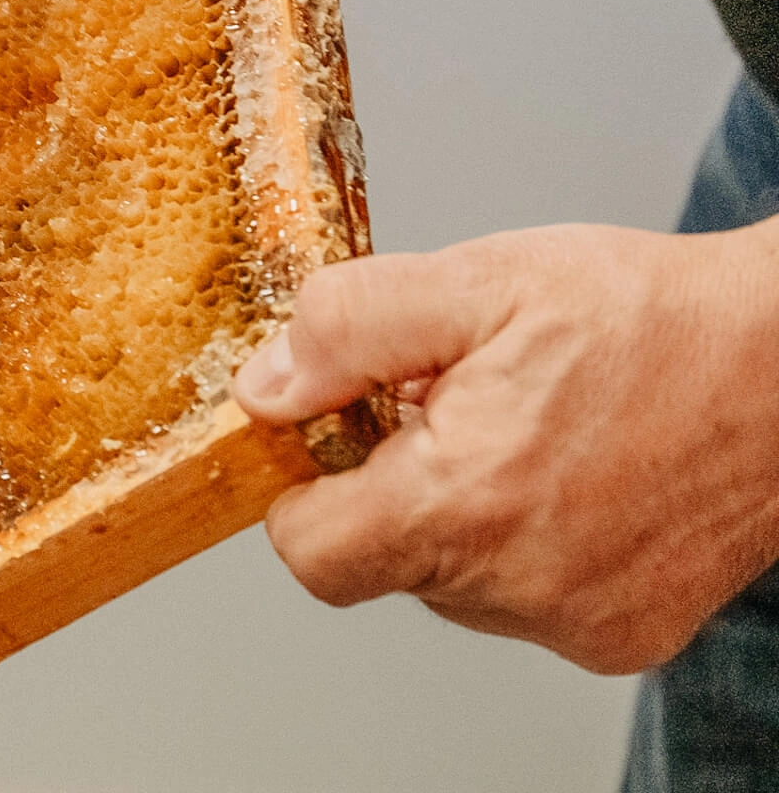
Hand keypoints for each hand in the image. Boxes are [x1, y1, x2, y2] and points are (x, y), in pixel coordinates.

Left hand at [234, 221, 778, 672]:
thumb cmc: (652, 316)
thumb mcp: (475, 283)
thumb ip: (347, 333)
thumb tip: (267, 389)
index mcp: (466, 505)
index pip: (311, 552)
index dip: (304, 490)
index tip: (334, 435)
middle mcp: (520, 586)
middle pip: (383, 561)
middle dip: (395, 482)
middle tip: (460, 403)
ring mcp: (579, 622)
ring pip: (453, 580)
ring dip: (463, 511)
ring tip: (531, 430)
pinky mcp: (624, 636)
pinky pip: (525, 597)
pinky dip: (528, 541)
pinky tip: (576, 473)